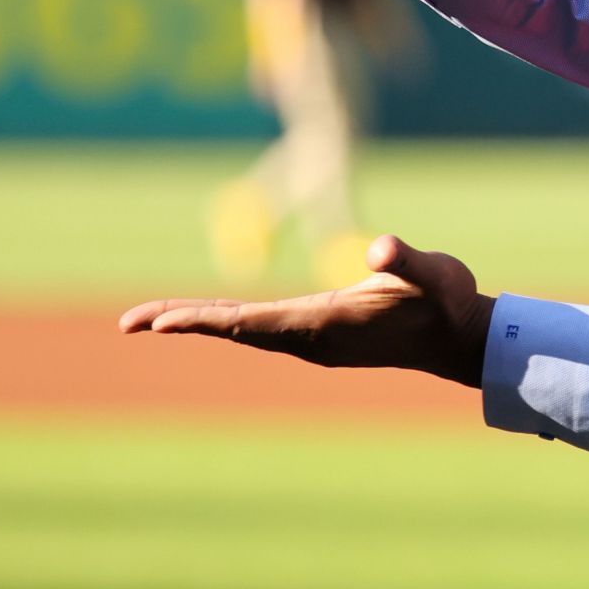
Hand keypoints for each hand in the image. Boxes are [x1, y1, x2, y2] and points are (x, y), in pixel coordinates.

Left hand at [119, 234, 496, 388]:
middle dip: (184, 323)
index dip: (207, 320)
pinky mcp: (318, 335)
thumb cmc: (447, 299)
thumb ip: (406, 259)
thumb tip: (380, 247)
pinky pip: (258, 329)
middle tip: (128, 324)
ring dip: (199, 322)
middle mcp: (312, 337)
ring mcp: (313, 341)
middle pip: (235, 330)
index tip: (164, 323)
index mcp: (328, 321)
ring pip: (243, 331)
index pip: (253, 322)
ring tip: (151, 320)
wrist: (461, 338)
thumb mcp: (433, 272)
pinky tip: (208, 316)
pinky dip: (225, 321)